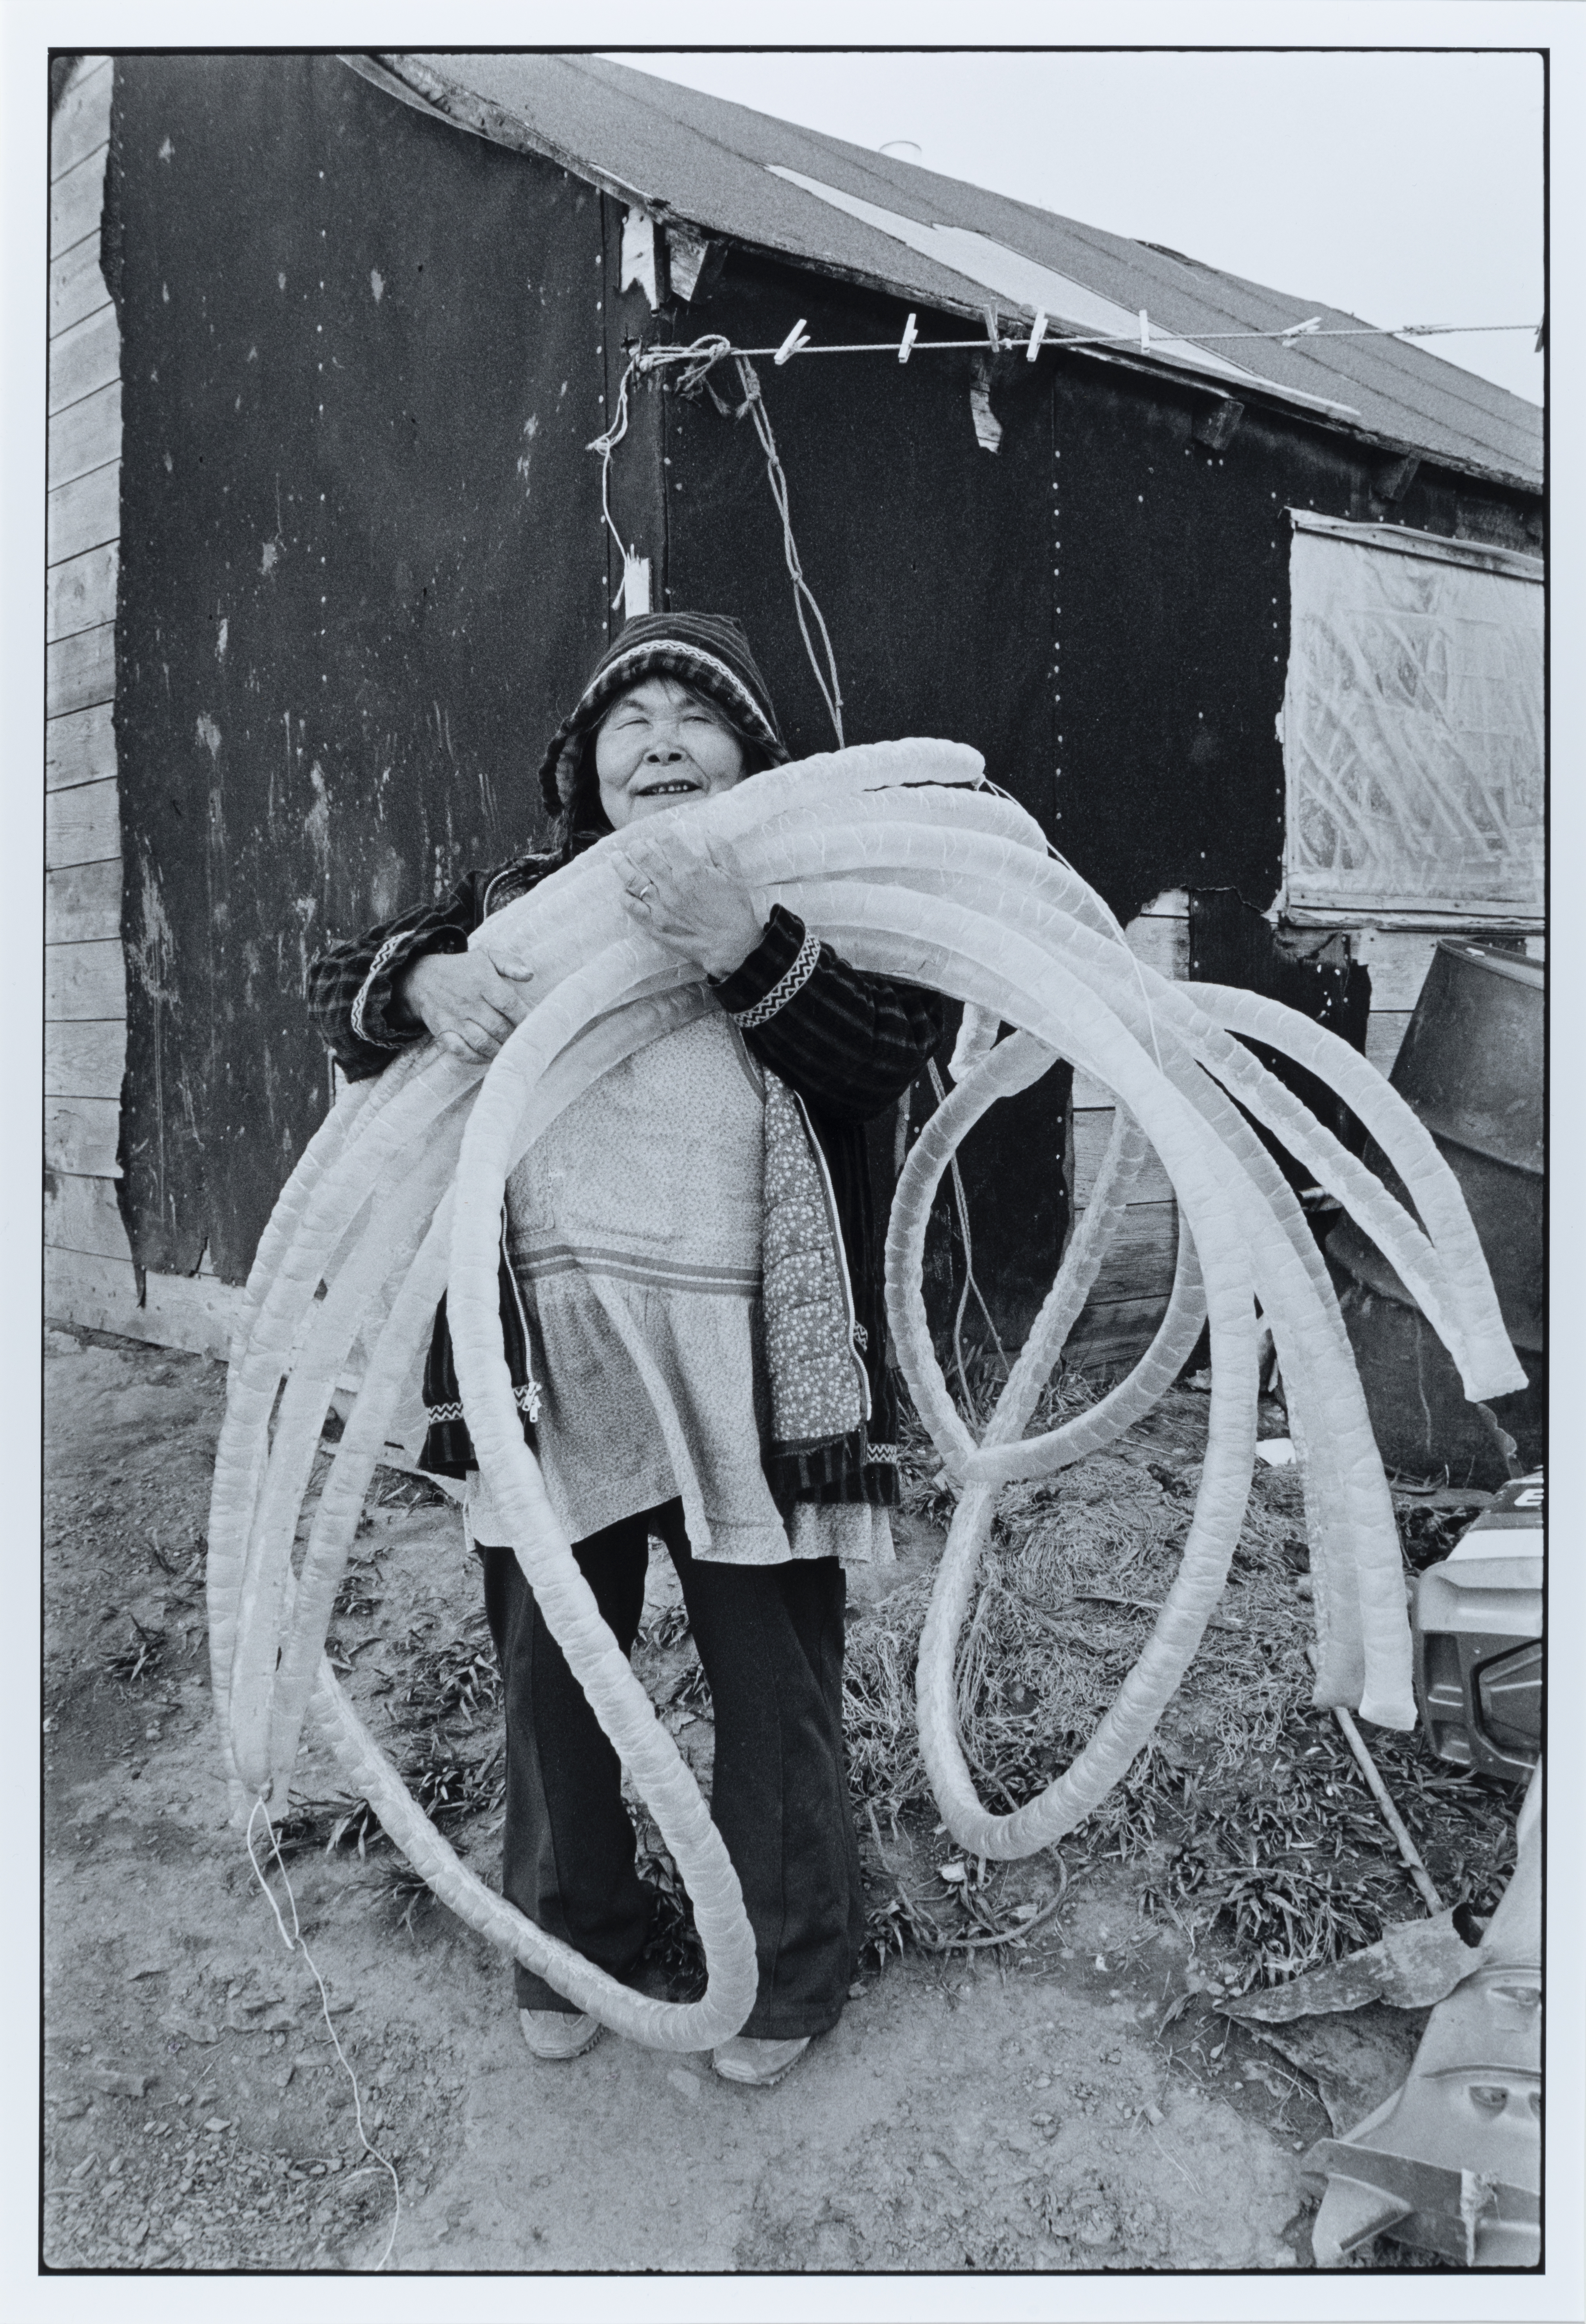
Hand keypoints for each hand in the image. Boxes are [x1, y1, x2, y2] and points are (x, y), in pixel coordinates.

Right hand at [396, 951, 535, 1064]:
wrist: (422, 979)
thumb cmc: (462, 970)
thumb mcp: (487, 957)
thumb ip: (510, 963)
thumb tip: (530, 974)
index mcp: (483, 982)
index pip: (509, 1004)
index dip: (524, 1018)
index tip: (532, 1025)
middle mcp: (469, 1001)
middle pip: (498, 1027)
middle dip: (513, 1037)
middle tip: (522, 1042)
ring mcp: (455, 1019)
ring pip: (482, 1042)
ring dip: (499, 1050)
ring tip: (508, 1051)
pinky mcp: (443, 1032)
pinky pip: (461, 1051)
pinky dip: (477, 1058)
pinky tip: (488, 1057)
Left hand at [611, 824, 764, 978]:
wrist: (731, 947)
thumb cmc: (734, 911)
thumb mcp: (734, 875)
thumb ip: (721, 850)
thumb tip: (707, 833)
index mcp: (691, 871)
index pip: (667, 842)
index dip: (661, 834)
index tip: (660, 834)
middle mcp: (672, 886)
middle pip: (645, 857)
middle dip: (637, 846)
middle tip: (635, 843)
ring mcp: (660, 906)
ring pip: (633, 880)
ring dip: (622, 866)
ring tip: (617, 857)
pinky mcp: (655, 925)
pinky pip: (633, 908)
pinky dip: (625, 898)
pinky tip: (622, 891)